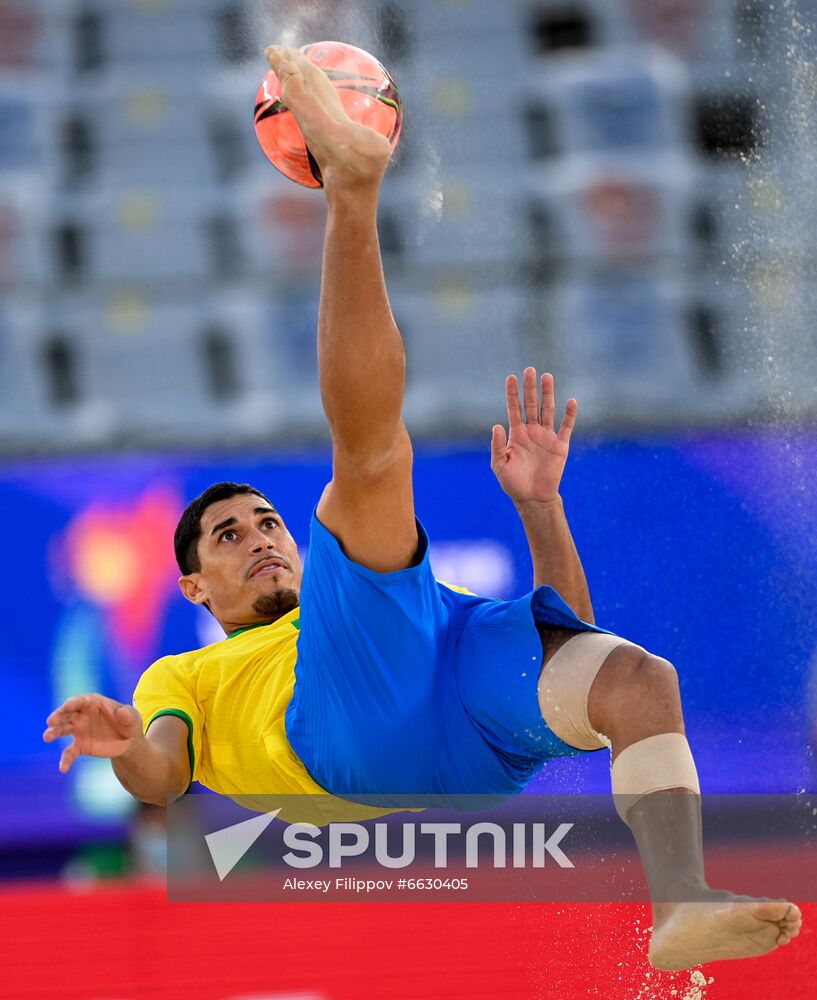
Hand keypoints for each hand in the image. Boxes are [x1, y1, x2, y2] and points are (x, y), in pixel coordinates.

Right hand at [43, 694, 142, 772]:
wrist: (129, 742)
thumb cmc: (129, 724)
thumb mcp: (133, 718)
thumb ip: (128, 715)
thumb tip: (122, 713)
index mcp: (94, 703)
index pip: (81, 701)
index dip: (73, 702)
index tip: (66, 706)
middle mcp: (83, 715)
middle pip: (67, 713)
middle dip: (58, 716)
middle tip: (51, 721)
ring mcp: (79, 730)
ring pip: (62, 729)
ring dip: (54, 732)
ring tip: (46, 737)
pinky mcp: (80, 745)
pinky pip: (70, 752)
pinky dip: (65, 760)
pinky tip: (63, 769)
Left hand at [490, 368, 576, 506]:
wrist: (533, 498)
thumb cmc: (513, 483)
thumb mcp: (499, 464)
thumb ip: (496, 445)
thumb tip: (497, 425)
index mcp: (516, 434)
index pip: (514, 409)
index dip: (512, 393)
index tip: (511, 378)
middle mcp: (532, 431)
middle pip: (531, 404)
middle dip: (530, 388)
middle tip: (530, 370)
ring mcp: (546, 437)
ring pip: (548, 410)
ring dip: (548, 394)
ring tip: (547, 376)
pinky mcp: (560, 446)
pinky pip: (566, 427)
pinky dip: (569, 415)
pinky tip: (571, 401)